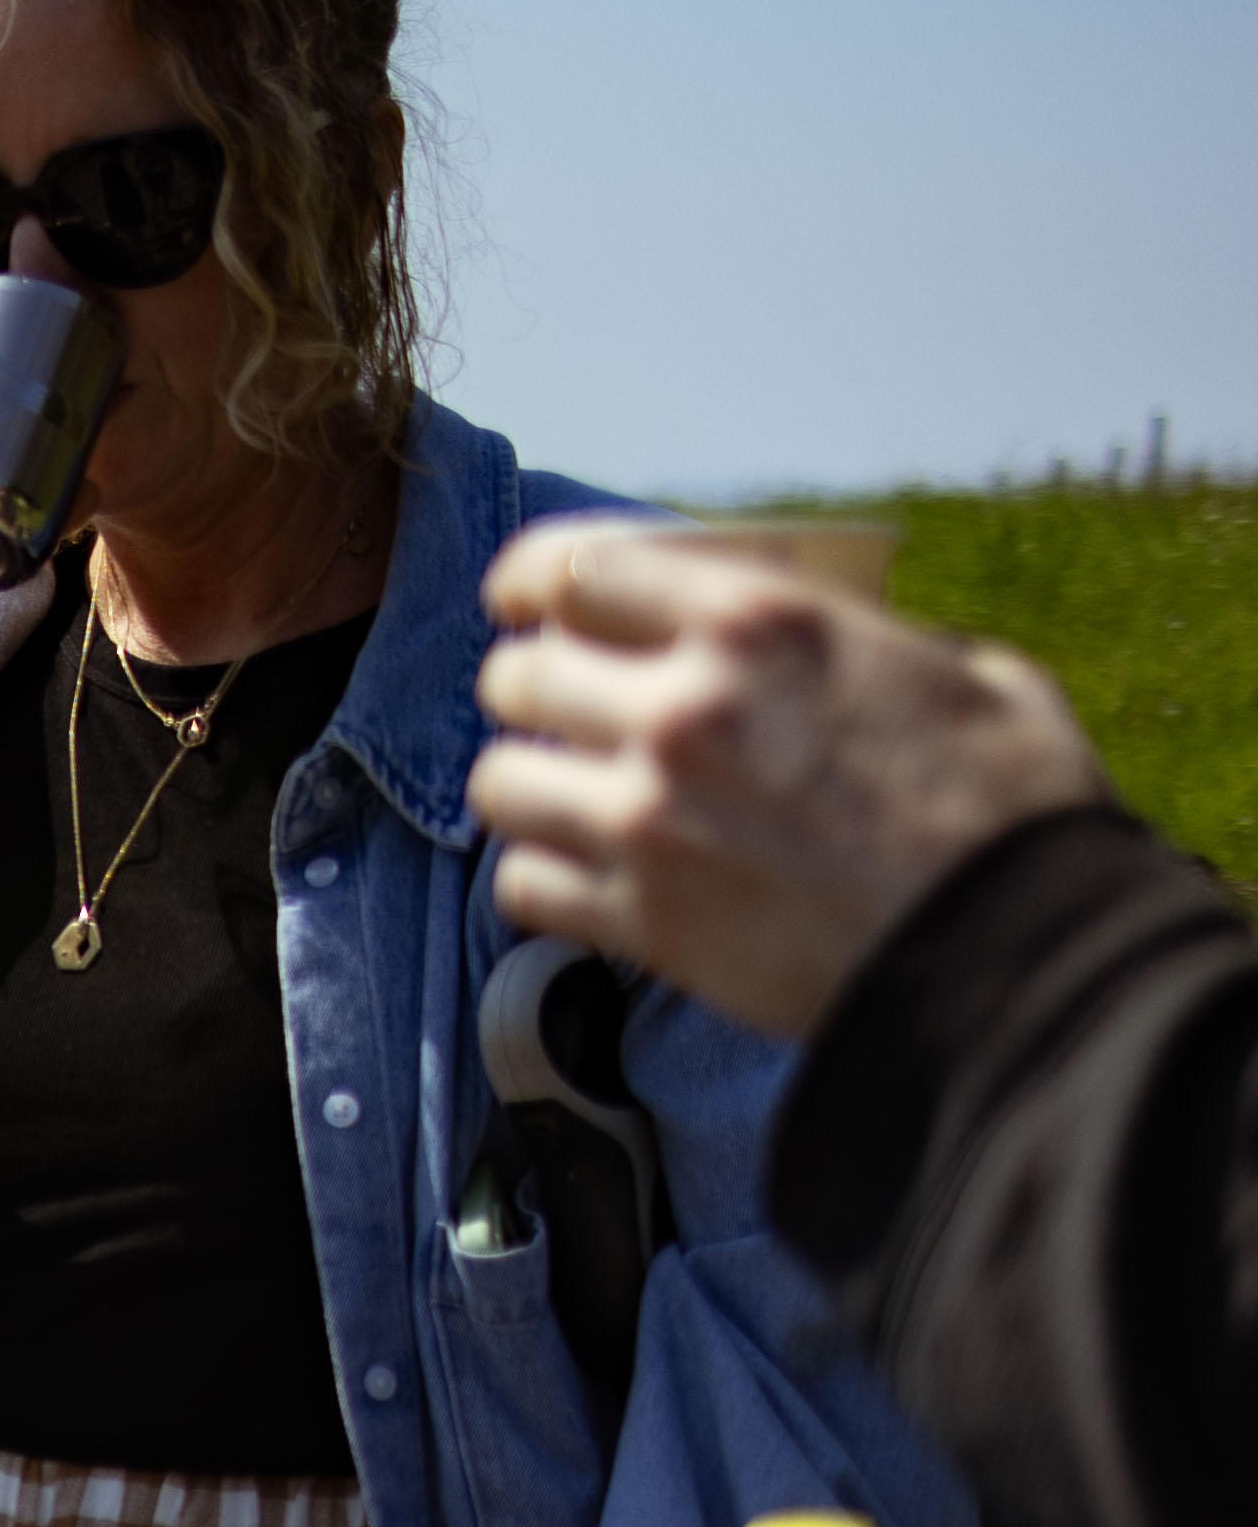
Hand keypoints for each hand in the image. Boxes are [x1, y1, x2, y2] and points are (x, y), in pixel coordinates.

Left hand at [473, 522, 1112, 1040]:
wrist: (1025, 957)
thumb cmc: (1015, 810)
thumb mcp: (964, 673)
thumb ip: (861, 642)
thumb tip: (826, 643)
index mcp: (760, 623)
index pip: (571, 569)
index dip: (531, 583)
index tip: (524, 603)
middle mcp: (683, 710)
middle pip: (516, 675)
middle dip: (536, 689)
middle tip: (571, 712)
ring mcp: (650, 819)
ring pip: (499, 778)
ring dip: (530, 783)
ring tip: (575, 795)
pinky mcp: (642, 920)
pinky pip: (522, 883)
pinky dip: (546, 879)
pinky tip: (590, 875)